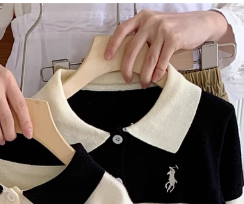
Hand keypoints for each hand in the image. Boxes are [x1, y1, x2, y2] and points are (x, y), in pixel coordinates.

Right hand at [0, 44, 32, 143]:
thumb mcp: (4, 76)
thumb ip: (10, 94)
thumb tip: (18, 116)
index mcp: (8, 81)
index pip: (20, 105)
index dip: (25, 122)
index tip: (28, 133)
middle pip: (5, 116)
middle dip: (10, 132)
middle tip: (11, 139)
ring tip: (1, 141)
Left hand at [105, 10, 230, 87]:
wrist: (200, 23)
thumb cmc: (174, 28)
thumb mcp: (155, 26)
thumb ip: (142, 36)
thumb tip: (125, 57)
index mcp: (142, 17)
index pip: (122, 30)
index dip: (113, 44)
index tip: (106, 57)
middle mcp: (150, 21)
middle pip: (132, 49)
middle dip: (127, 68)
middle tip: (127, 78)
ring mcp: (162, 29)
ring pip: (148, 59)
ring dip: (145, 75)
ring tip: (144, 83)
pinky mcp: (174, 38)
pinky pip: (161, 61)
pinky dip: (158, 72)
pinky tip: (156, 78)